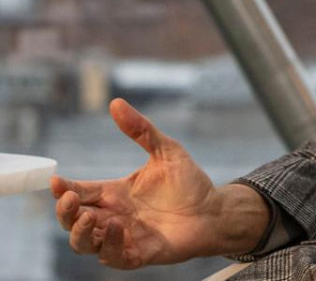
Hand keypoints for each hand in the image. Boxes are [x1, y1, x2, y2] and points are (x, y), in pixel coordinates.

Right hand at [51, 98, 265, 268]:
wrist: (214, 210)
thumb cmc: (189, 183)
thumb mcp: (166, 151)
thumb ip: (141, 130)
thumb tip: (116, 103)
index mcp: (114, 193)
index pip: (78, 192)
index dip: (63, 189)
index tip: (55, 181)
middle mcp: (113, 216)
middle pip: (72, 220)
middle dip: (64, 212)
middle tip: (68, 199)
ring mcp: (123, 237)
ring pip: (84, 243)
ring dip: (80, 232)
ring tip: (89, 216)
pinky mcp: (138, 254)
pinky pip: (112, 257)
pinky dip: (109, 245)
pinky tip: (117, 227)